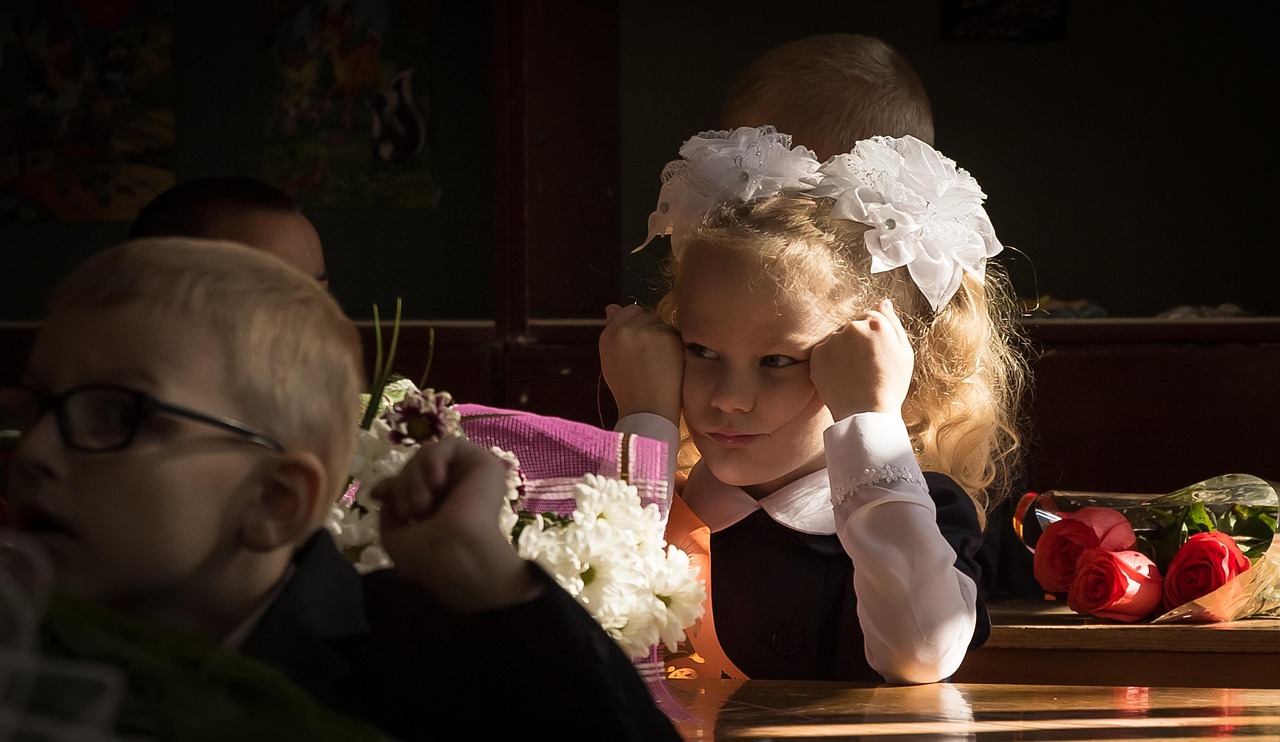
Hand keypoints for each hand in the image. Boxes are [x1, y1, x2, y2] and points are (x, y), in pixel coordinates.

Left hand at [371, 436, 540, 612]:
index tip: (378, 494)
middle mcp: (453, 490)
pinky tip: (436, 481)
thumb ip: (388, 514)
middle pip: (414, 467)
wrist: (462, 556)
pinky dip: (434, 459)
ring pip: (428, 455)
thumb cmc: (431, 556)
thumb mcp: (395, 539)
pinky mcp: (482, 463)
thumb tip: (383, 493)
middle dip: (402, 485)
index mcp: (438, 508)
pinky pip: (449, 444)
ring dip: (415, 476)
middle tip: (410, 511)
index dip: (392, 484)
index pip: (410, 482)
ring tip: (421, 504)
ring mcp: (468, 476)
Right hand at [599, 303, 683, 423]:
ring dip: (663, 338)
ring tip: (658, 364)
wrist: (646, 412)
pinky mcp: (665, 336)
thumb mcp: (612, 359)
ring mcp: (644, 332)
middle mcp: (623, 330)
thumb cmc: (630, 390)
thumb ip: (612, 332)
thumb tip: (612, 307)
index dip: (637, 328)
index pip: (626, 311)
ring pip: (660, 322)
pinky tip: (669, 365)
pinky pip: (674, 332)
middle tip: (650, 359)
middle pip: (645, 314)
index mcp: (608, 335)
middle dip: (650, 331)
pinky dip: (675, 346)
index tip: (641, 348)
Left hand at [810, 298, 913, 420]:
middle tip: (864, 367)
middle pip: (852, 327)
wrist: (867, 413)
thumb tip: (883, 301)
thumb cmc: (891, 385)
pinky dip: (829, 361)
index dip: (873, 337)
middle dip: (856, 341)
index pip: (870, 317)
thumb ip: (893, 323)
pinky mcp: (818, 354)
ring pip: (836, 339)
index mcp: (876, 324)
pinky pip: (823, 351)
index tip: (874, 354)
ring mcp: (833, 340)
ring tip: (853, 373)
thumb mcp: (904, 352)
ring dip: (841, 350)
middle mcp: (853, 327)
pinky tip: (841, 376)